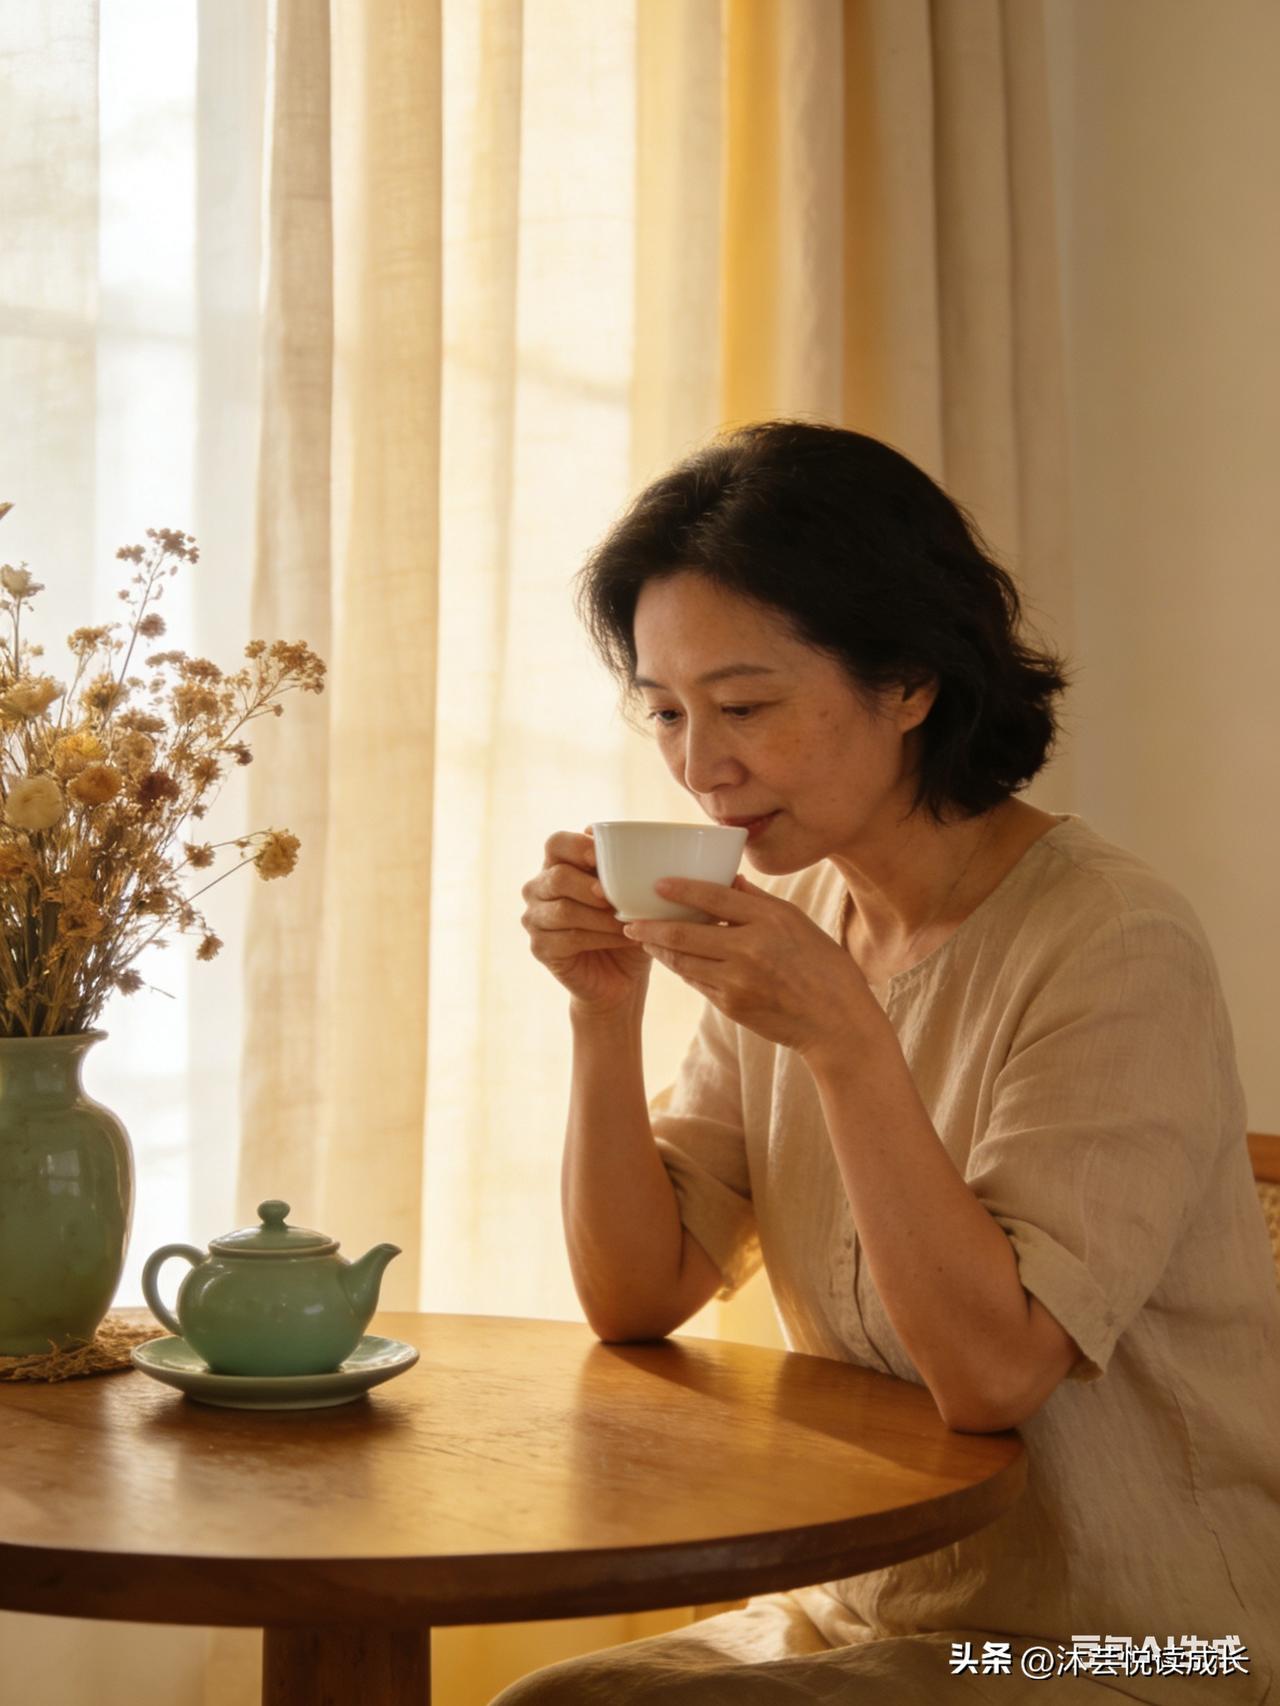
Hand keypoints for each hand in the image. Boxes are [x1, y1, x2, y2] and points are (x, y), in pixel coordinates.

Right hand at [521, 828, 651, 1015]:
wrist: (621, 976)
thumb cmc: (626, 925)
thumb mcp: (630, 894)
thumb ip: (625, 869)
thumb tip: (631, 845)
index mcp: (557, 865)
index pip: (556, 843)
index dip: (579, 846)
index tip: (604, 857)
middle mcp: (538, 888)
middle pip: (558, 877)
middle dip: (591, 887)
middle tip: (617, 899)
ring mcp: (534, 918)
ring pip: (564, 910)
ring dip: (602, 917)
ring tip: (629, 923)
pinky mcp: (540, 947)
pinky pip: (569, 938)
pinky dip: (601, 938)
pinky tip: (624, 938)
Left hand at [620, 873, 876, 1057]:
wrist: (836, 1022)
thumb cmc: (822, 966)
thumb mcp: (797, 923)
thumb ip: (759, 902)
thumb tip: (728, 881)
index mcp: (769, 920)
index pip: (714, 897)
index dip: (681, 890)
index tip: (657, 884)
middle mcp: (750, 949)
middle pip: (685, 933)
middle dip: (651, 927)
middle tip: (629, 920)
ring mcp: (737, 980)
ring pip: (683, 961)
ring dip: (659, 950)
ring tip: (642, 939)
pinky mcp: (731, 1005)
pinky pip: (697, 982)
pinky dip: (682, 970)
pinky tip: (672, 961)